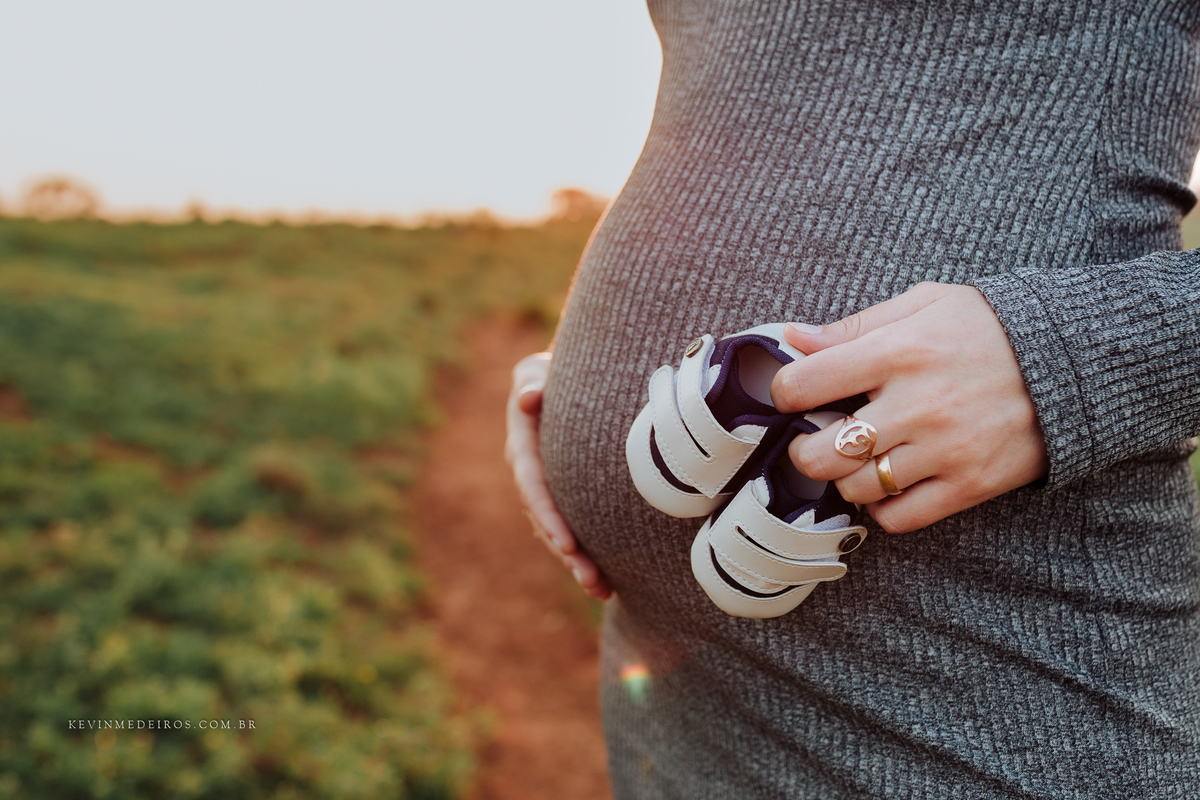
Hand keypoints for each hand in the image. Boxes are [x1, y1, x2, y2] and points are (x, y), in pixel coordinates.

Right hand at [505, 351, 611, 598]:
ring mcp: (548, 489)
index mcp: (522, 448)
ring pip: (559, 532)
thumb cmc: (550, 372)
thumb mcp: (534, 370)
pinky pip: (574, 529)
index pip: (534, 487)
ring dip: (578, 563)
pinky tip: (609, 582)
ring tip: (601, 590)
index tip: (566, 542)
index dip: (548, 516)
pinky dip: (588, 554)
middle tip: (591, 579)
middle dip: (567, 552)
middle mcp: (531, 475)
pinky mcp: (565, 497)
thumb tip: (530, 398)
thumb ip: (532, 382)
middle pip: (547, 521)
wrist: (560, 379)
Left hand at [770, 282, 1048, 533]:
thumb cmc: (988, 328)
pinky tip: (889, 482)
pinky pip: (899, 518)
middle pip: (822, 453)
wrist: (1074, 360)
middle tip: (819, 438)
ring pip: (857, 489)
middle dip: (806, 449)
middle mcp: (918, 405)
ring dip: (846, 477)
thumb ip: (855, 325)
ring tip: (860, 457)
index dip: (786, 392)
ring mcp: (945, 451)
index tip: (795, 394)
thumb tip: (793, 338)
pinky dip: (883, 507)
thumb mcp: (923, 305)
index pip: (804, 385)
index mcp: (899, 352)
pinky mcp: (970, 485)